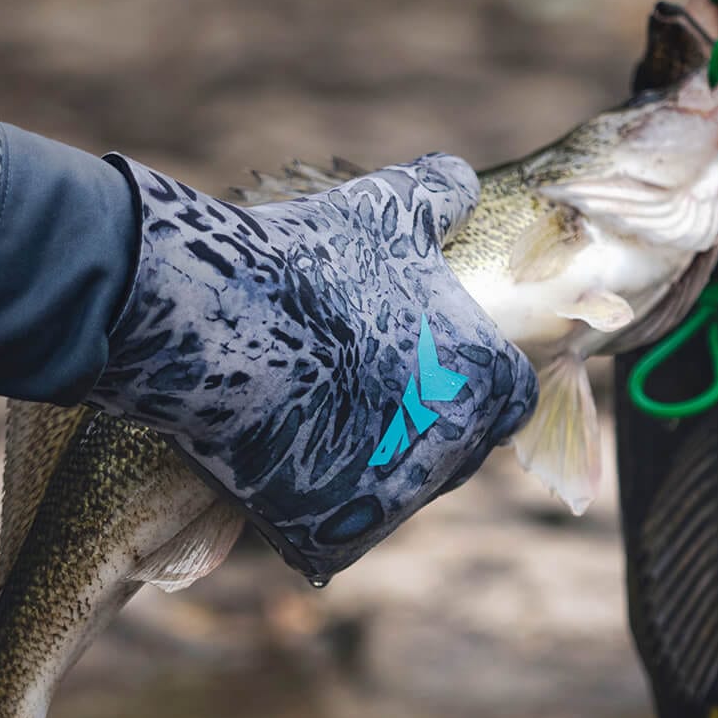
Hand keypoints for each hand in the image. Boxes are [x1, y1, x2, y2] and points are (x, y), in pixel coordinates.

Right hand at [92, 155, 538, 582]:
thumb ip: (438, 195)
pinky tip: (283, 466)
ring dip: (370, 473)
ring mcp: (392, 500)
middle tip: (361, 395)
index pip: (511, 398)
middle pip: (458, 454)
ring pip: (398, 497)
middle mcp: (452, 448)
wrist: (206, 319)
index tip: (430, 373)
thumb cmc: (303, 260)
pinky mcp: (330, 537)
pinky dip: (314, 514)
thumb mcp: (383, 209)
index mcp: (483, 377)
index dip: (474, 385)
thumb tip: (461, 180)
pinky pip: (335, 538)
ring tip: (315, 421)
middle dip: (423, 431)